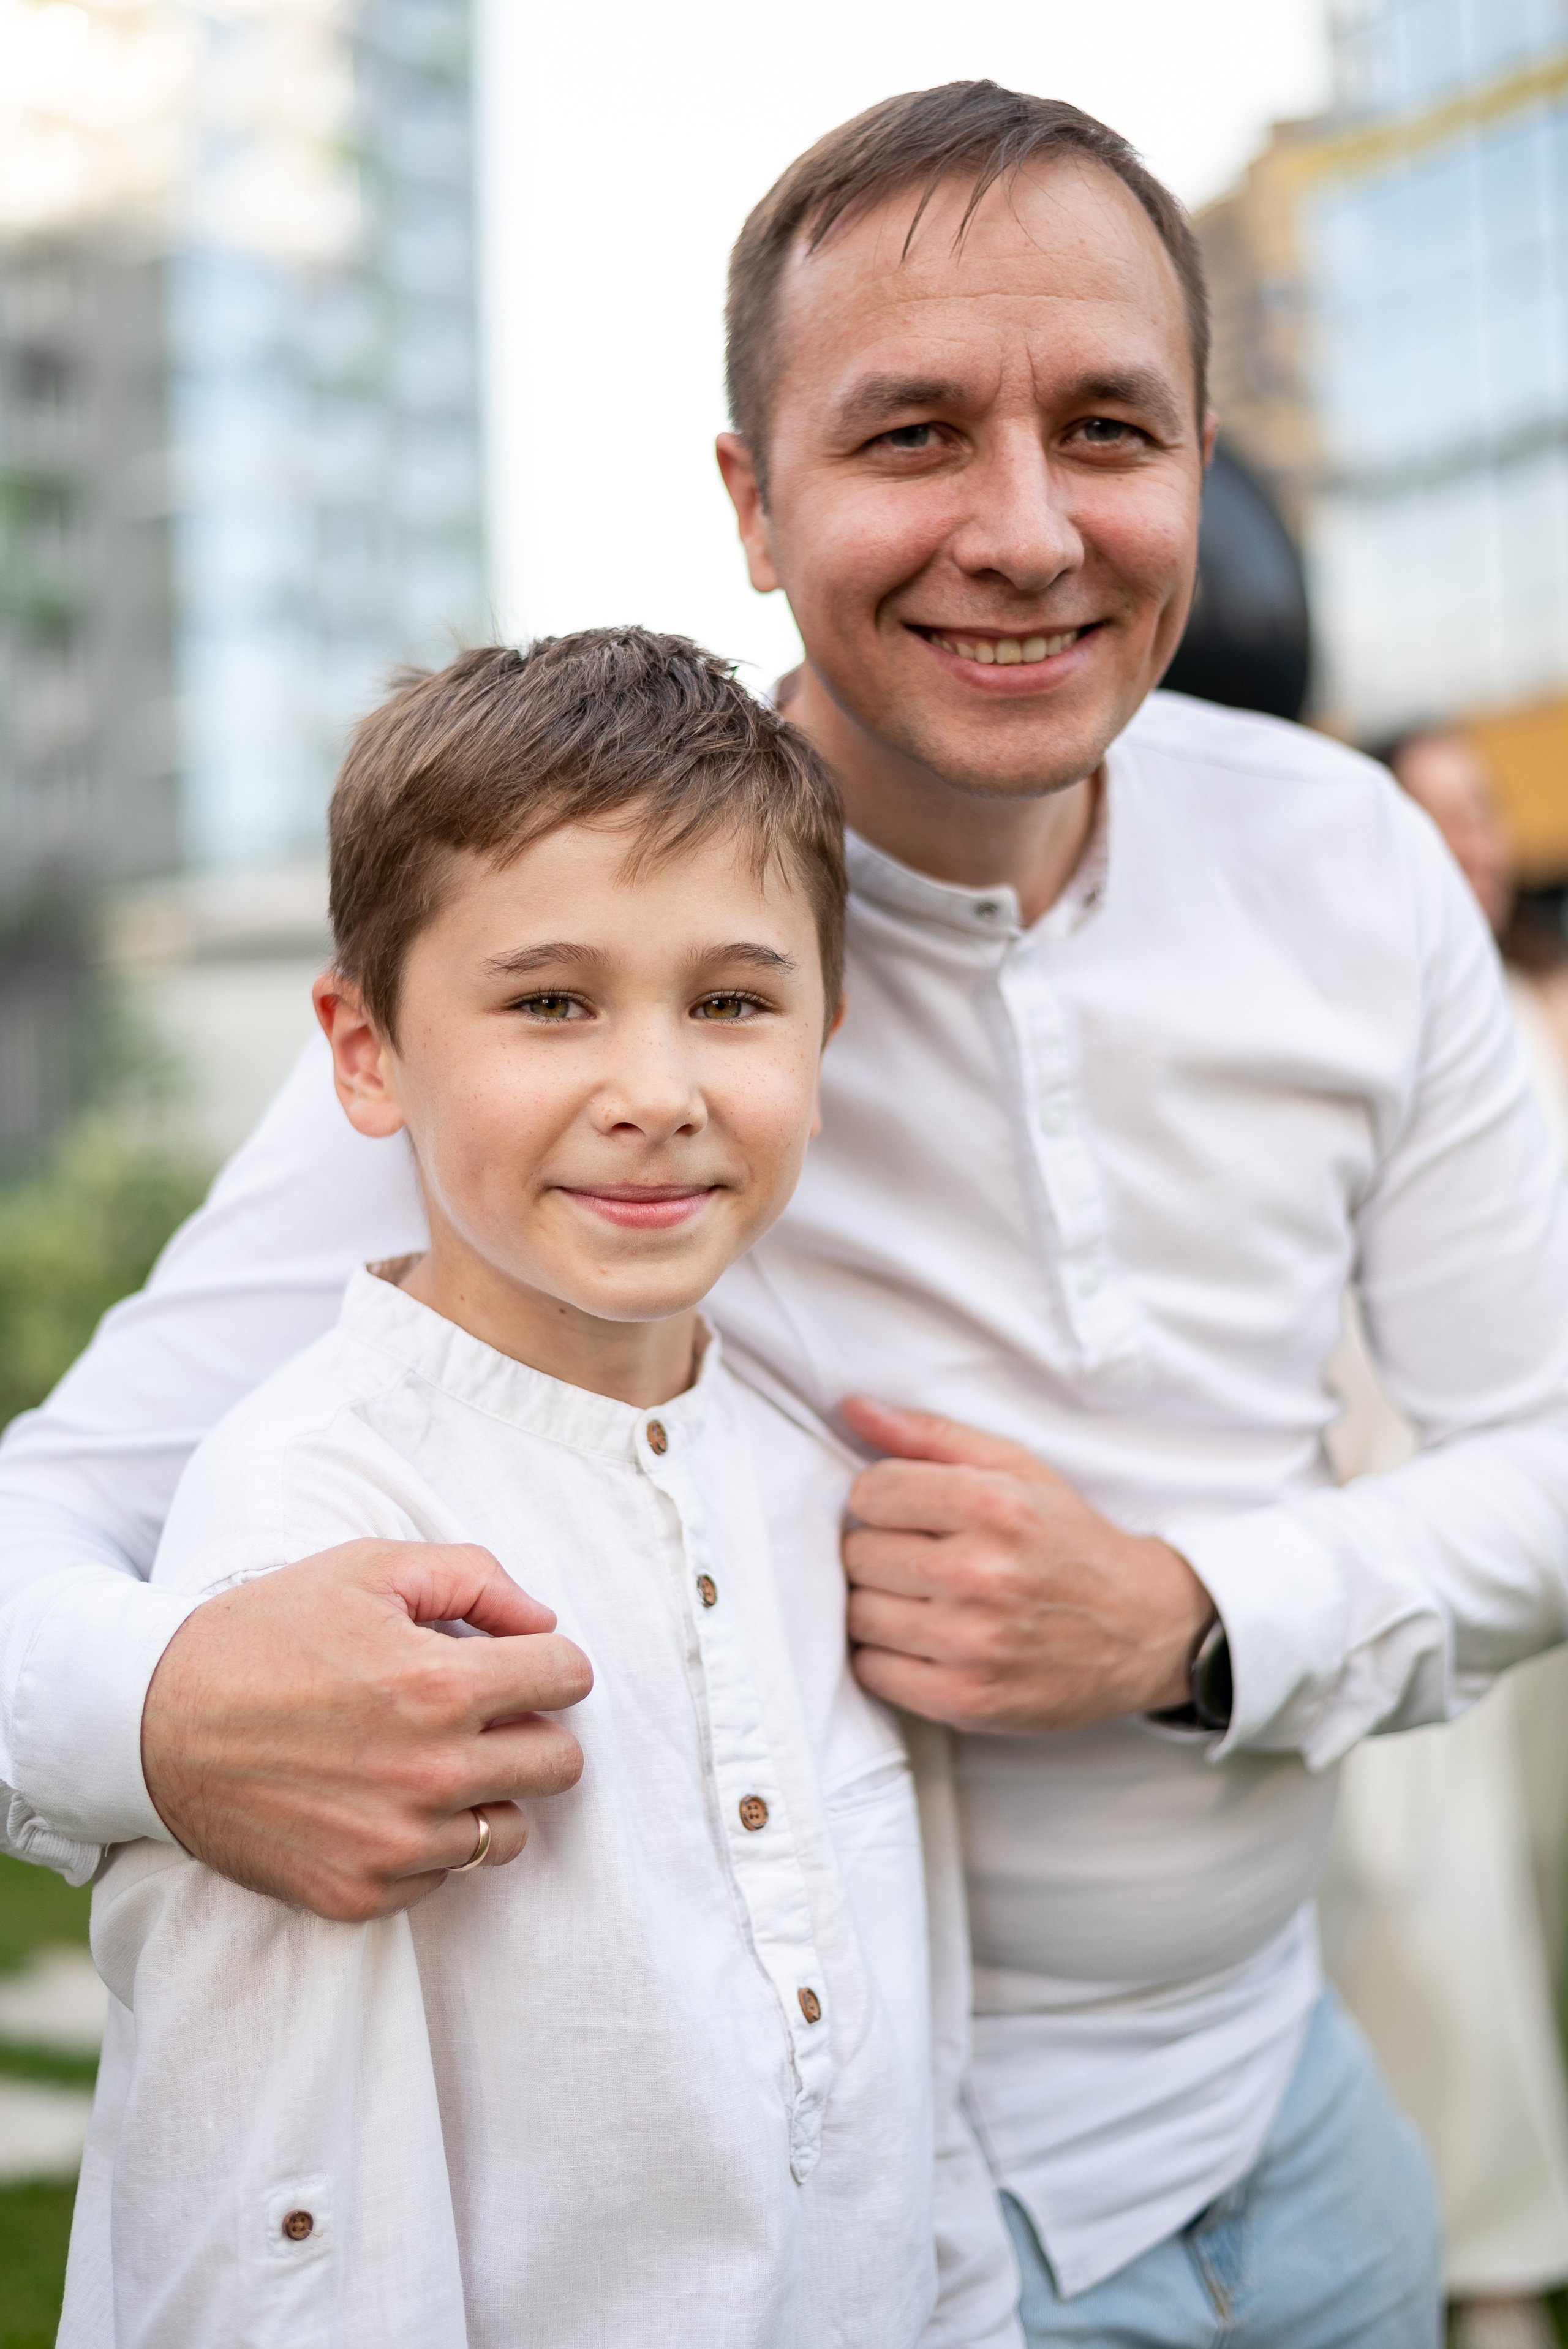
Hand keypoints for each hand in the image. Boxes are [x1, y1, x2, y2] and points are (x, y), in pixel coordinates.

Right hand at [142, 1541, 592, 1920]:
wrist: (152, 1721)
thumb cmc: (266, 1633)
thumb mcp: (367, 1568)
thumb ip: (474, 1578)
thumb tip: (542, 1620)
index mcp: (441, 1685)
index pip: (570, 1678)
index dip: (549, 1660)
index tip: (518, 1661)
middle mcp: (431, 1774)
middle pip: (561, 1764)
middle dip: (532, 1728)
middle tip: (482, 1711)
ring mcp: (396, 1845)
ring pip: (512, 1831)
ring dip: (487, 1794)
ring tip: (431, 1760)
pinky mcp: (359, 1894)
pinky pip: (444, 1876)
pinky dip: (428, 1842)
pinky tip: (380, 1801)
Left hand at [841, 1399, 1213, 1733]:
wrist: (1143, 1629)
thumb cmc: (1068, 1541)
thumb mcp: (1016, 1468)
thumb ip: (930, 1435)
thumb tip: (851, 1407)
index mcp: (994, 1507)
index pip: (870, 1493)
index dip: (881, 1499)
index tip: (908, 1512)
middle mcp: (983, 1574)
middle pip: (857, 1555)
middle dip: (879, 1551)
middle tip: (919, 1557)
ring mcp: (974, 1644)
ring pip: (857, 1614)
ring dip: (878, 1604)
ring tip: (921, 1598)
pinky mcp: (967, 1701)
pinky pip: (872, 1672)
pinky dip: (885, 1656)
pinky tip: (922, 1641)